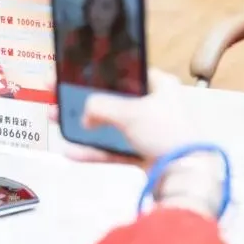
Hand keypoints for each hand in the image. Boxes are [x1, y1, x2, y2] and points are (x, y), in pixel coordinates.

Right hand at [46, 69, 223, 218]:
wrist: (186, 173)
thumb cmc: (167, 132)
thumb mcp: (130, 112)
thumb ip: (101, 107)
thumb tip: (85, 114)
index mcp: (159, 84)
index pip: (125, 71)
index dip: (99, 71)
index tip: (75, 71)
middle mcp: (155, 104)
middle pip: (112, 98)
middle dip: (84, 99)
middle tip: (58, 93)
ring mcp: (149, 130)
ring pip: (110, 124)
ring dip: (84, 124)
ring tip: (57, 118)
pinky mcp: (144, 153)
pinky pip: (114, 148)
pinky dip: (94, 150)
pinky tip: (71, 150)